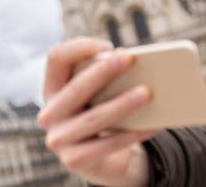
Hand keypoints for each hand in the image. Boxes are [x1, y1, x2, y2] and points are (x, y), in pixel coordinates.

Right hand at [37, 37, 158, 186]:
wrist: (102, 158)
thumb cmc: (103, 113)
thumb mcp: (100, 93)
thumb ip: (109, 77)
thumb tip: (137, 63)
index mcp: (54, 88)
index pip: (56, 59)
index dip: (79, 48)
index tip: (108, 45)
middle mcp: (50, 113)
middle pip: (77, 88)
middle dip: (103, 71)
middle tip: (129, 58)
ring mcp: (59, 139)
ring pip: (95, 118)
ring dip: (122, 103)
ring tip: (147, 92)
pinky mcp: (75, 159)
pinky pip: (109, 144)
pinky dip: (134, 133)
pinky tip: (155, 124)